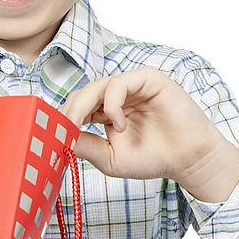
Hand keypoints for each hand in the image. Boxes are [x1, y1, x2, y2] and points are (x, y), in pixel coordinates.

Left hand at [61, 66, 238, 201]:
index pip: (79, 105)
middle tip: (59, 129)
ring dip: (85, 106)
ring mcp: (132, 83)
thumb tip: (57, 139)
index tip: (50, 133)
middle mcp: (118, 93)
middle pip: (83, 93)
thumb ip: (86, 146)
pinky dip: (112, 103)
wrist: (188, 160)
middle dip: (69, 111)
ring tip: (86, 126)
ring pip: (97, 85)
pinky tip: (119, 124)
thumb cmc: (153, 157)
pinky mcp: (147, 78)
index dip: (64, 117)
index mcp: (107, 109)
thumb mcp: (111, 157)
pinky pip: (119, 82)